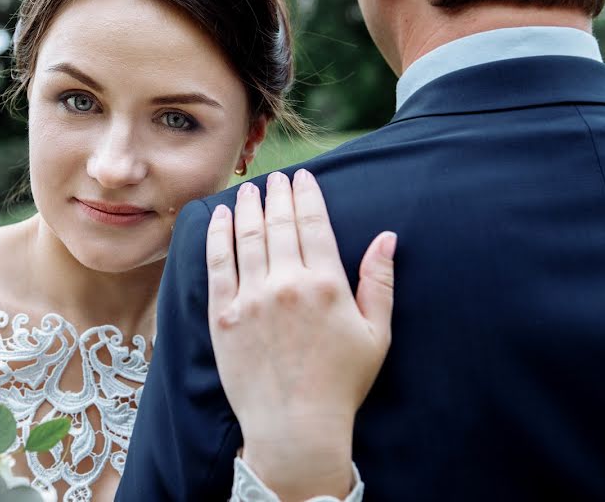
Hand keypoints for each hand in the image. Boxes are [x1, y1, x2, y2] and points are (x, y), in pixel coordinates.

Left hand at [206, 169, 395, 500]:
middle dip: (278, 194)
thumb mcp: (376, 333)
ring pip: (247, 236)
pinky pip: (217, 263)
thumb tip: (386, 237)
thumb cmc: (341, 383)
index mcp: (326, 284)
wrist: (296, 426)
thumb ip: (380, 281)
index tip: (303, 178)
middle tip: (276, 178)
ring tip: (249, 190)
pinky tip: (219, 216)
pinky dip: (217, 234)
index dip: (307, 194)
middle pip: (279, 223)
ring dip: (247, 206)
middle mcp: (287, 284)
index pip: (313, 223)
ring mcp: (252, 298)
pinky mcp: (224, 314)